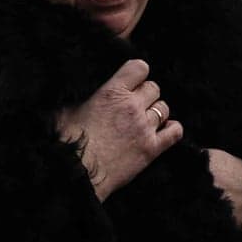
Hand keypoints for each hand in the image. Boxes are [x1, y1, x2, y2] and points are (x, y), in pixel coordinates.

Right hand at [56, 60, 181, 200]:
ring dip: (156, 111)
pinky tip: (163, 130)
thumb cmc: (67, 142)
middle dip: (145, 93)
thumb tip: (81, 96)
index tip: (132, 80)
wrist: (76, 173)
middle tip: (135, 103)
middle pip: (154, 88)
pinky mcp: (151, 149)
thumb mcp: (66, 110)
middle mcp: (132, 106)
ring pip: (164, 108)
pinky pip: (175, 132)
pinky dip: (172, 129)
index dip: (137, 73)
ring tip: (145, 119)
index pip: (139, 68)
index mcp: (112, 92)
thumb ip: (80, 99)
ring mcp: (144, 128)